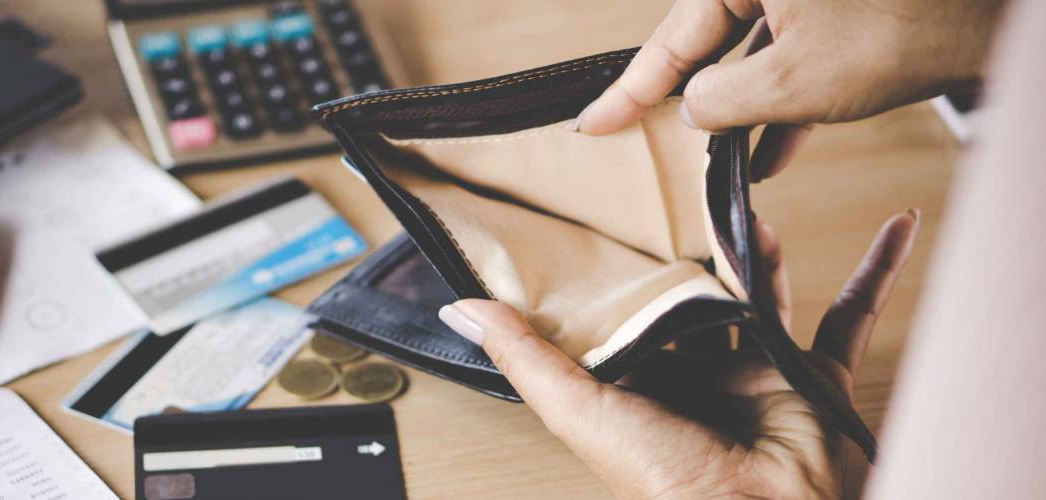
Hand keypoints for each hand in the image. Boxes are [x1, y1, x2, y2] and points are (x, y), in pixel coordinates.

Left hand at [437, 211, 918, 498]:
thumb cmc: (672, 482)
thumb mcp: (581, 411)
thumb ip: (526, 358)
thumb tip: (462, 309)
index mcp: (639, 384)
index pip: (622, 314)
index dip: (613, 270)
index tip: (600, 217)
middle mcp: (696, 377)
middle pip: (693, 297)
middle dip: (688, 252)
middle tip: (678, 193)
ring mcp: (759, 374)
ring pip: (762, 293)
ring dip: (760, 248)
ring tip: (747, 196)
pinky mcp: (814, 375)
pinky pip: (852, 314)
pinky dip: (876, 271)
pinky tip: (893, 227)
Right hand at [575, 0, 1001, 180]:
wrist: (988, 22)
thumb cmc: (902, 30)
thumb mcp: (789, 82)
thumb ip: (720, 99)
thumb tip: (693, 108)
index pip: (670, 39)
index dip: (629, 91)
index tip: (594, 123)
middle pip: (705, 43)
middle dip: (684, 98)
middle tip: (635, 135)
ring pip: (750, 55)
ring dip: (736, 110)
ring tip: (712, 160)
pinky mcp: (834, 12)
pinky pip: (789, 57)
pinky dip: (779, 103)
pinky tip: (769, 153)